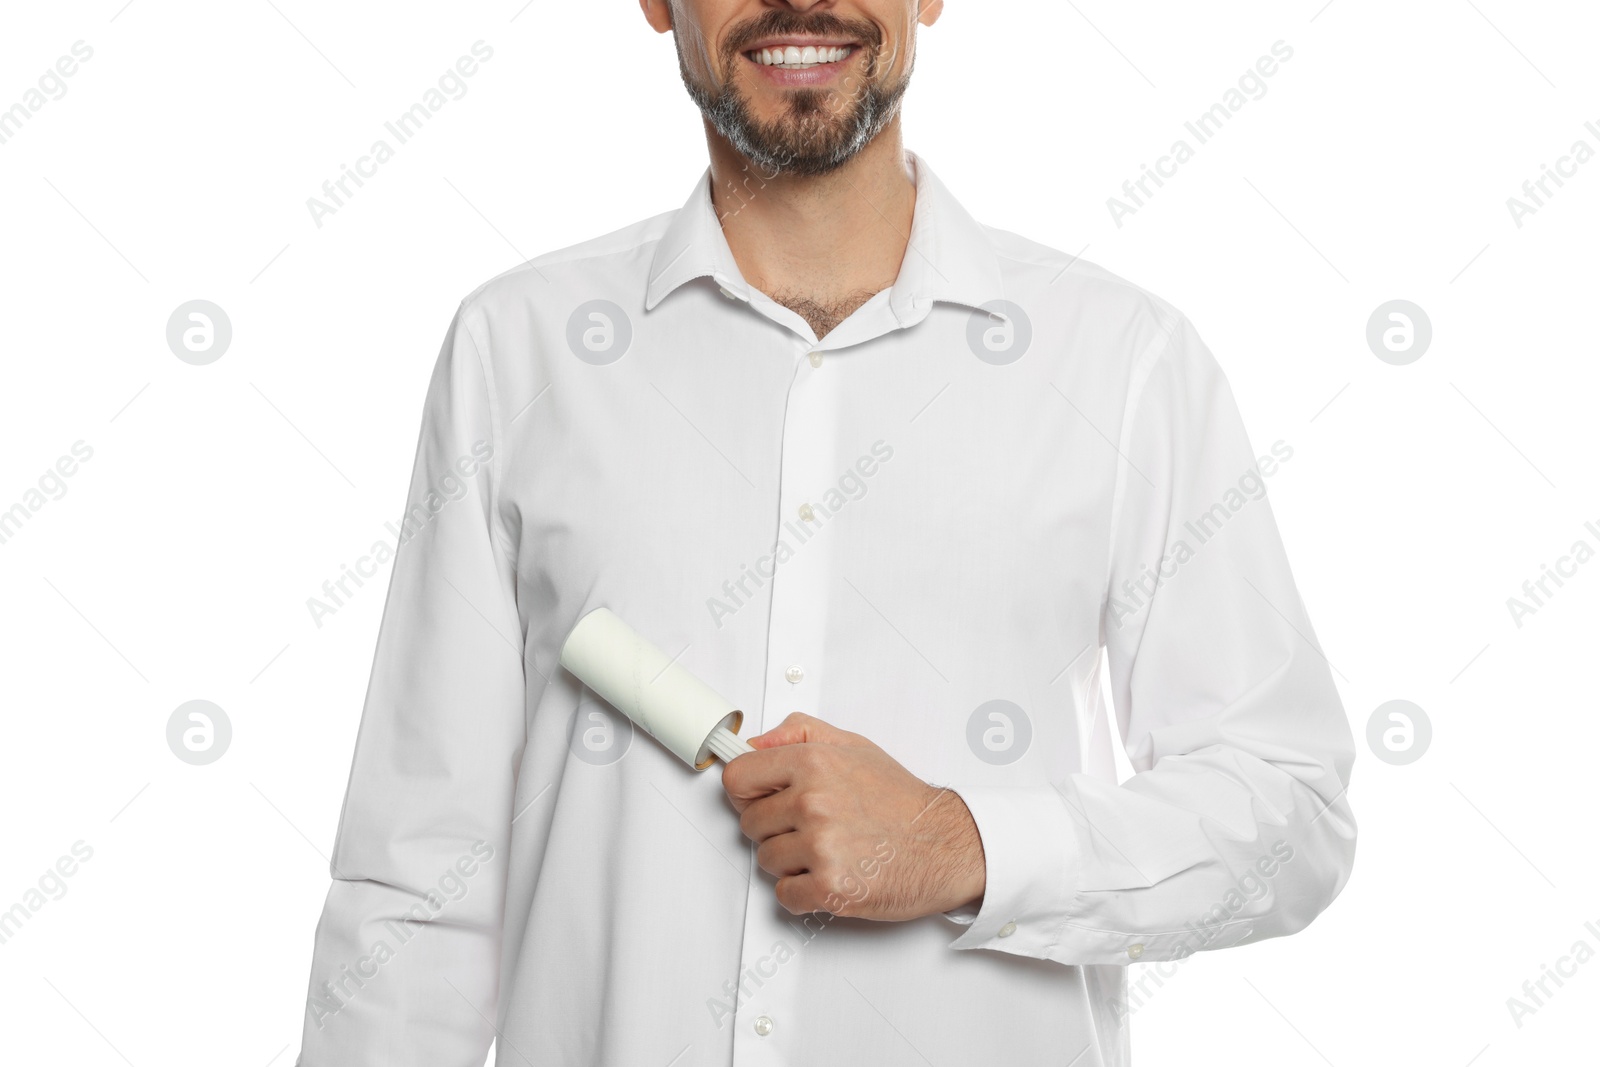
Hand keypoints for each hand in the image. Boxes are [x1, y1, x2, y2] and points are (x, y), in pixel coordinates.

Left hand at [720, 712, 985, 919]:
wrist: (946, 845)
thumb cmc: (902, 801)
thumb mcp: (853, 746)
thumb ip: (799, 733)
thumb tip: (755, 743)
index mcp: (813, 763)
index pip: (737, 778)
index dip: (747, 791)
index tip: (760, 798)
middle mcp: (813, 803)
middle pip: (750, 823)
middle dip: (775, 828)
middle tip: (812, 827)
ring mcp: (821, 848)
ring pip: (766, 860)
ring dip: (791, 861)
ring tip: (828, 849)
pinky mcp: (830, 889)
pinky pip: (785, 895)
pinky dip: (803, 892)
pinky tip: (830, 874)